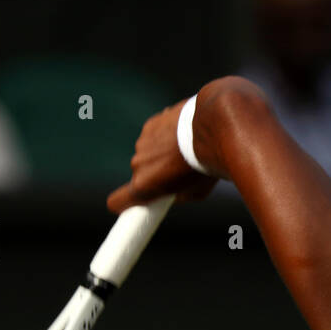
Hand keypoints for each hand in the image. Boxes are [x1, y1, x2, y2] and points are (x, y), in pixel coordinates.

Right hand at [107, 97, 218, 212]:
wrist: (214, 128)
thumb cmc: (207, 165)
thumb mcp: (197, 192)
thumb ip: (178, 196)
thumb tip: (174, 191)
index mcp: (145, 186)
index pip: (117, 202)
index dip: (123, 204)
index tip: (134, 204)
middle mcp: (137, 164)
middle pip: (141, 176)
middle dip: (156, 175)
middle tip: (179, 172)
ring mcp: (142, 143)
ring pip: (148, 154)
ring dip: (161, 154)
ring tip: (186, 151)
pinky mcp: (150, 125)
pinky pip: (154, 136)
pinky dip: (166, 137)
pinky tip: (184, 134)